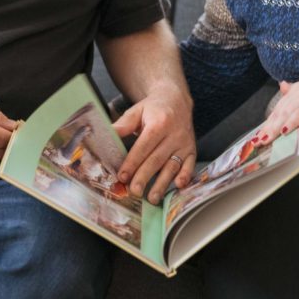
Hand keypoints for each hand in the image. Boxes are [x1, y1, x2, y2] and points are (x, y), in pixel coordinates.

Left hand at [112, 85, 195, 204]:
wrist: (176, 100)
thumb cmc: (152, 109)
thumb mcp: (136, 111)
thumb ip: (123, 125)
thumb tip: (107, 134)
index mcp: (158, 123)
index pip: (144, 146)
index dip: (133, 162)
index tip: (122, 176)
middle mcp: (174, 134)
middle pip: (157, 159)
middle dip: (144, 177)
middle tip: (134, 191)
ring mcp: (184, 143)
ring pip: (172, 166)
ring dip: (162, 183)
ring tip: (152, 198)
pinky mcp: (191, 150)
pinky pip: (189, 165)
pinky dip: (185, 176)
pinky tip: (178, 187)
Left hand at [256, 71, 298, 143]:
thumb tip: (283, 86)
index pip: (280, 107)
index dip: (269, 121)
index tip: (260, 134)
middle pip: (280, 111)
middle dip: (267, 127)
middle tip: (256, 141)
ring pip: (287, 113)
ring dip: (274, 128)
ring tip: (265, 140)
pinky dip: (292, 122)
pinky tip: (284, 131)